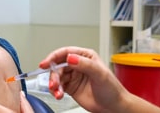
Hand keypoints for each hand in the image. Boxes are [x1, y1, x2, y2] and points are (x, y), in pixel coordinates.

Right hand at [39, 46, 159, 112]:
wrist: (114, 107)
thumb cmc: (112, 89)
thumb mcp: (100, 74)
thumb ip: (85, 64)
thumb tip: (71, 57)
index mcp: (85, 56)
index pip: (65, 52)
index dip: (53, 57)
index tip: (45, 63)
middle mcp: (78, 64)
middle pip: (58, 65)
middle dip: (54, 75)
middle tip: (54, 84)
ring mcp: (73, 76)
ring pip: (57, 76)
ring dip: (54, 84)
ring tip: (57, 92)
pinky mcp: (70, 87)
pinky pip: (58, 87)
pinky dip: (56, 91)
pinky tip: (59, 95)